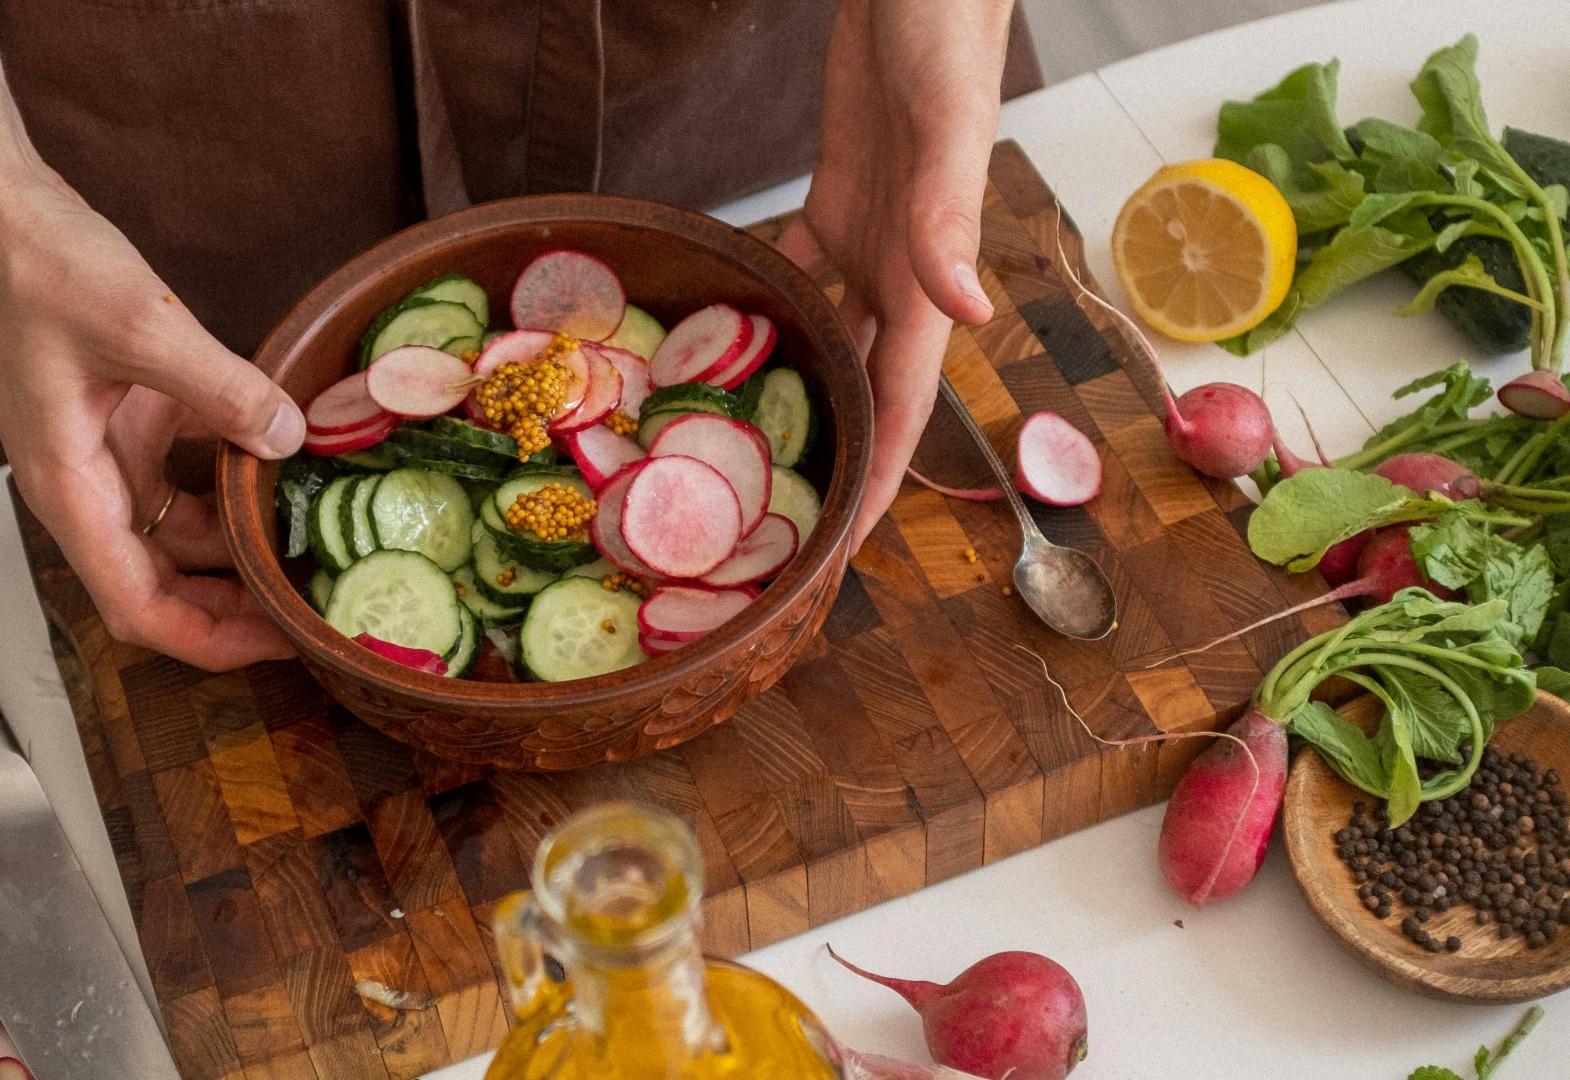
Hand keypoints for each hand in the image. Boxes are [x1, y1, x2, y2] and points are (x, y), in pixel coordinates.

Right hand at [0, 165, 304, 670]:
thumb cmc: (31, 266)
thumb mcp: (143, 326)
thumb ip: (224, 389)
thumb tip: (289, 438)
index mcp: (68, 490)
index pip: (137, 608)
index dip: (211, 641)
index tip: (279, 645)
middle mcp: (84, 486)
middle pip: (164, 584)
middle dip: (235, 607)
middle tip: (314, 608)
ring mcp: (104, 452)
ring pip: (180, 531)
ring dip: (238, 547)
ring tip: (311, 550)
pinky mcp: (126, 414)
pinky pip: (187, 470)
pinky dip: (233, 477)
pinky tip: (290, 469)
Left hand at [780, 0, 1015, 548]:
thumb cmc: (947, 41)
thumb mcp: (947, 129)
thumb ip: (948, 218)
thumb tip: (965, 312)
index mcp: (928, 274)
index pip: (906, 400)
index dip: (881, 476)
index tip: (846, 546)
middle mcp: (899, 270)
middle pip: (867, 387)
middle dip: (837, 458)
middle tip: (784, 519)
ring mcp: (867, 235)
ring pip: (832, 336)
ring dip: (801, 391)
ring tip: (749, 445)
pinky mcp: (834, 196)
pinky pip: (796, 265)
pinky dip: (766, 301)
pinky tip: (725, 332)